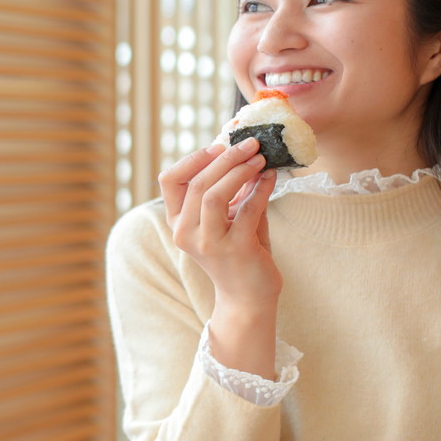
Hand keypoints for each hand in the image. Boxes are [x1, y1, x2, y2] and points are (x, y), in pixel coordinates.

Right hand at [157, 137, 280, 312]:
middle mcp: (186, 234)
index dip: (193, 158)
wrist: (248, 297)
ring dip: (240, 170)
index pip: (170, 180)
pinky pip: (247, 209)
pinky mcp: (235, 249)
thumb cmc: (238, 253)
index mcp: (178, 223)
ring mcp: (209, 243)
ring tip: (260, 158)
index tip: (219, 145)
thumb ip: (231, 189)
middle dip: (226, 158)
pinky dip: (261, 188)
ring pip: (214, 194)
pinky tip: (271, 177)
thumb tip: (244, 153)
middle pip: (197, 183)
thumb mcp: (226, 218)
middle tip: (250, 143)